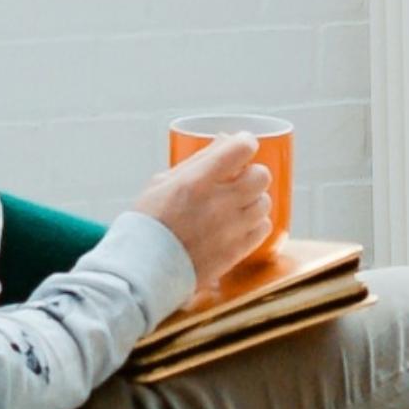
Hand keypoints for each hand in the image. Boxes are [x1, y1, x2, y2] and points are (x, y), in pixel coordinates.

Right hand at [132, 133, 272, 289]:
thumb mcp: (162, 183)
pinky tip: (240, 223)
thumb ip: (197, 162)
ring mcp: (230, 230)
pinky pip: (264, 229)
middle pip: (261, 176)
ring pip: (264, 202)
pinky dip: (256, 223)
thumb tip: (225, 140)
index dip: (245, 143)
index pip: (240, 150)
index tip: (242, 145)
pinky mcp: (237, 251)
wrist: (144, 268)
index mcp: (196, 182)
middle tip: (240, 178)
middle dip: (252, 172)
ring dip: (254, 199)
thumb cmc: (149, 222)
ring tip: (236, 204)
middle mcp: (218, 204)